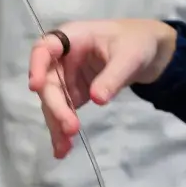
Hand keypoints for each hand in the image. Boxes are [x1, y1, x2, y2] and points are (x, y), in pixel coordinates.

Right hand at [28, 19, 176, 157]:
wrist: (148, 51)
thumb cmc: (136, 43)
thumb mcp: (130, 57)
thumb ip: (113, 76)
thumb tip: (96, 99)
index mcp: (73, 37)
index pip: (45, 47)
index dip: (36, 65)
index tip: (36, 86)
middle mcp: (63, 57)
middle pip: (48, 81)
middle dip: (56, 106)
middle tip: (70, 128)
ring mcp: (67, 76)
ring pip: (53, 101)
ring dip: (56, 123)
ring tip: (65, 147)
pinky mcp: (74, 93)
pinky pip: (63, 111)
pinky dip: (62, 129)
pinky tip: (63, 149)